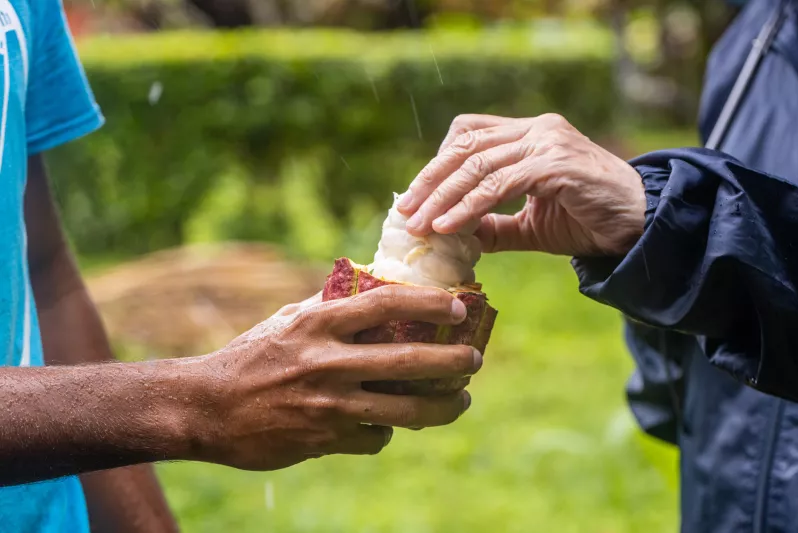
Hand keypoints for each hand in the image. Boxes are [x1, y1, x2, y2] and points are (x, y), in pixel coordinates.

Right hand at [190, 286, 479, 470]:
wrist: (206, 409)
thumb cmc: (250, 357)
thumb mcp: (285, 321)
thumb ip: (327, 307)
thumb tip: (372, 287)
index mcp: (317, 324)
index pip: (386, 304)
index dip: (428, 303)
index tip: (458, 307)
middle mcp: (327, 362)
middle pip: (408, 360)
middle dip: (453, 361)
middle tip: (474, 360)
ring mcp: (328, 405)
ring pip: (404, 409)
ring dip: (441, 407)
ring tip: (460, 401)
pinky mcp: (324, 440)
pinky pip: (375, 437)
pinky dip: (387, 431)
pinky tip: (387, 424)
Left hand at [397, 114, 645, 255]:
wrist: (639, 228)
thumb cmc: (587, 221)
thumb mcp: (529, 224)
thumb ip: (493, 224)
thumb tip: (454, 235)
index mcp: (528, 134)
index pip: (468, 135)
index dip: (437, 163)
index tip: (416, 197)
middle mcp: (536, 129)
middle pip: (465, 146)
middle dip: (429, 181)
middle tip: (404, 213)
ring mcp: (546, 142)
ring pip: (477, 165)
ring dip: (442, 197)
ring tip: (419, 225)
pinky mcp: (555, 164)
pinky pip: (499, 184)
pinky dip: (468, 205)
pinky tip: (447, 226)